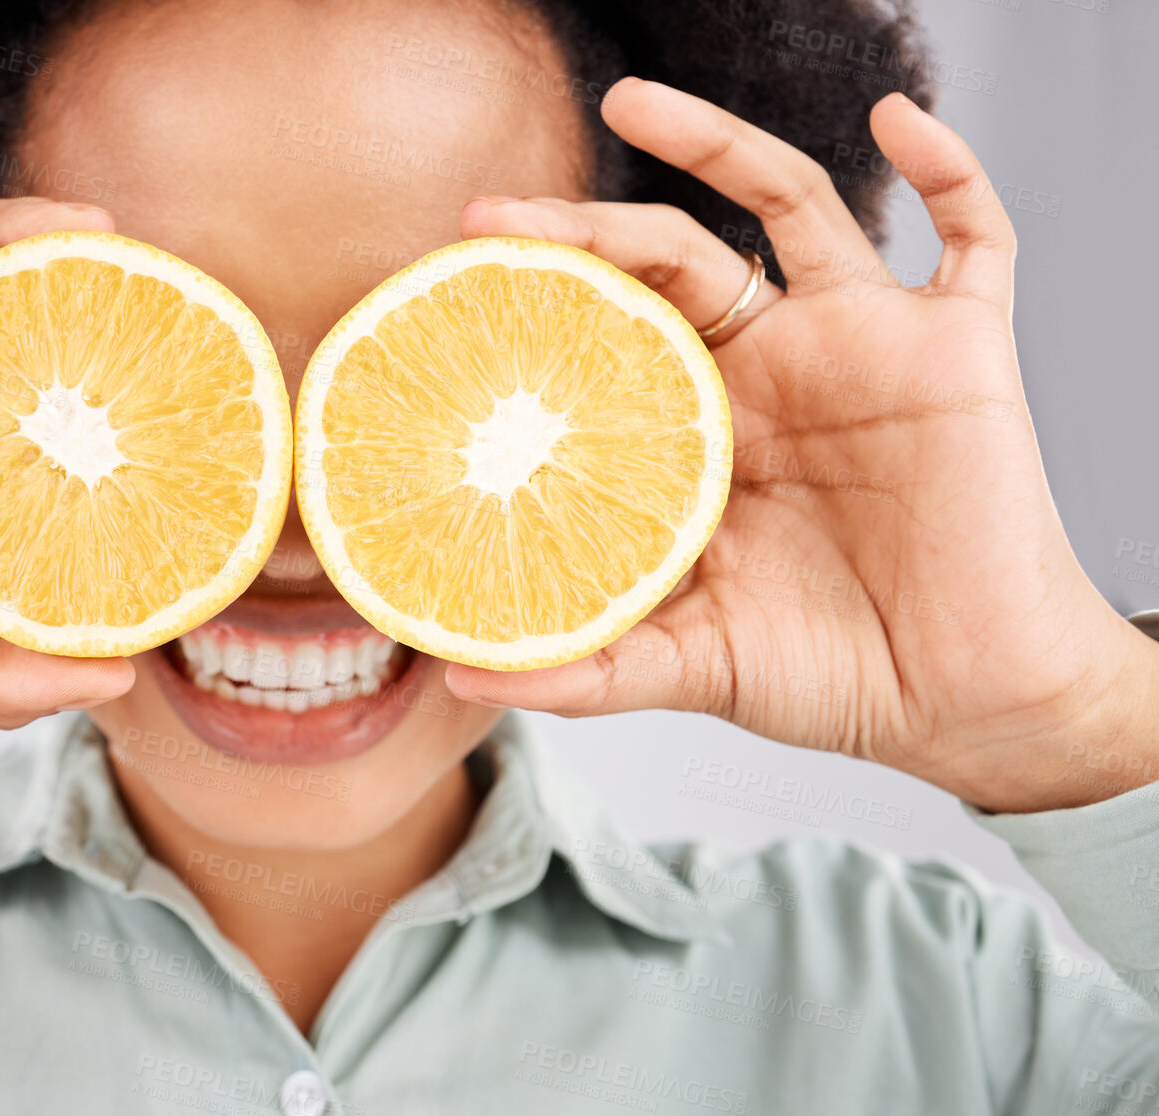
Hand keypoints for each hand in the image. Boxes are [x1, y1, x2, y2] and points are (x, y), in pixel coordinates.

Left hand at [445, 78, 1158, 813]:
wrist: (963, 701)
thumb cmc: (831, 671)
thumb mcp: (690, 662)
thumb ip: (587, 666)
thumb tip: (465, 682)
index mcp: (704, 426)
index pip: (610, 331)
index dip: (542, 303)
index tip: (455, 291)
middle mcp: (773, 369)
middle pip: (668, 256)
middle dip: (582, 226)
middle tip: (488, 217)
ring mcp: (861, 347)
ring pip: (790, 206)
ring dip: (718, 144)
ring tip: (634, 102)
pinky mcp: (958, 348)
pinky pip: (972, 232)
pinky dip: (948, 169)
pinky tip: (897, 120)